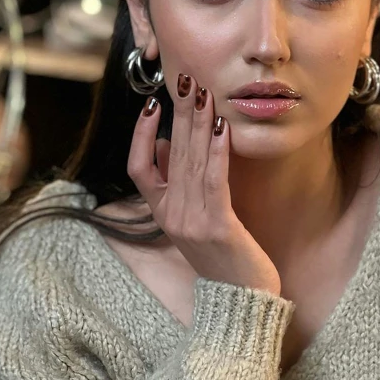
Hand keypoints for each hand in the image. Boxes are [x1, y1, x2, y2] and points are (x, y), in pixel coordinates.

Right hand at [127, 74, 281, 295]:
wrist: (241, 300)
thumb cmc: (223, 255)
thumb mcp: (192, 219)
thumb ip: (175, 184)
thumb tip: (163, 144)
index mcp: (161, 212)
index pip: (138, 166)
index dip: (141, 134)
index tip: (153, 104)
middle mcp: (170, 215)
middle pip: (169, 154)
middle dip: (179, 114)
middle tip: (185, 79)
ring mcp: (191, 221)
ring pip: (191, 161)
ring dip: (198, 123)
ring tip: (203, 92)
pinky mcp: (217, 226)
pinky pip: (215, 180)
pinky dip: (218, 151)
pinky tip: (222, 126)